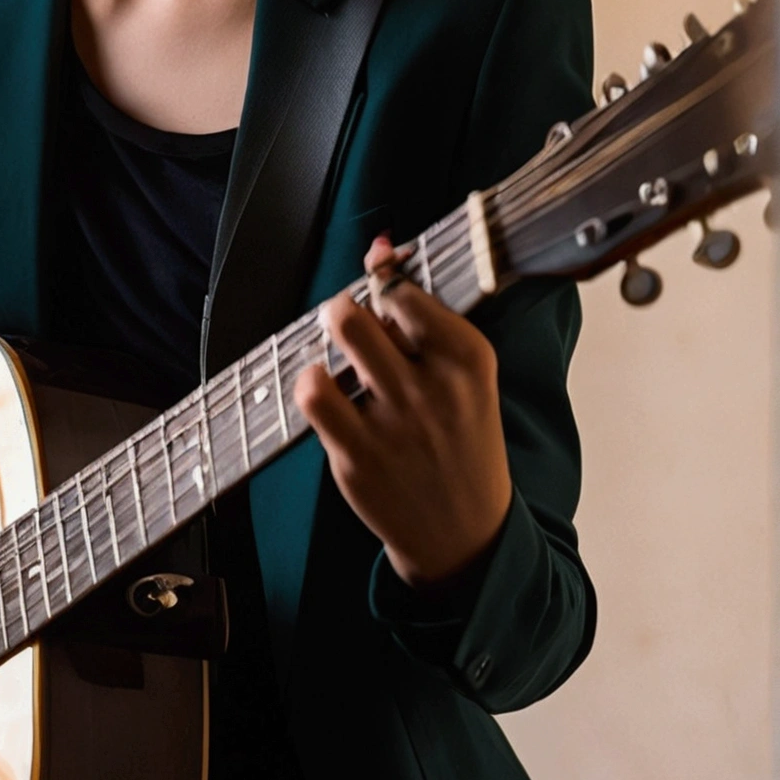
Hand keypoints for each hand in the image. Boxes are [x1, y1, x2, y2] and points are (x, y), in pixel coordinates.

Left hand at [293, 237, 512, 586]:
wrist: (465, 533)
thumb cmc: (461, 443)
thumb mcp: (465, 379)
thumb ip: (424, 316)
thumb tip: (380, 245)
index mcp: (470, 360)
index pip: (407, 292)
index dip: (381, 276)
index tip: (376, 274)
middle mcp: (435, 388)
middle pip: (363, 311)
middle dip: (344, 306)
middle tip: (343, 318)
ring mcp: (395, 424)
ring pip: (339, 343)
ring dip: (326, 338)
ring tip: (331, 354)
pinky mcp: (358, 457)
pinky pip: (315, 396)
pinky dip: (309, 382)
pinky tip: (323, 389)